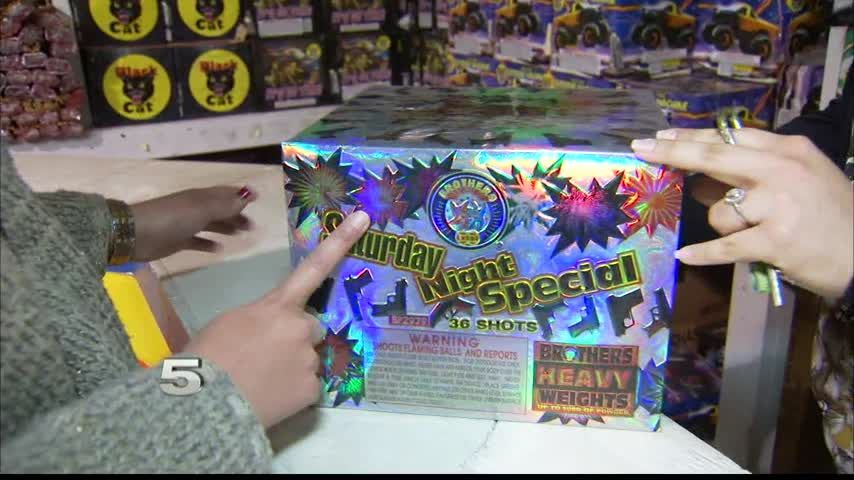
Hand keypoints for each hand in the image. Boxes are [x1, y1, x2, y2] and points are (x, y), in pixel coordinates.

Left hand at [129, 186, 257, 261]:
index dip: (240, 194)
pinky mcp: (178, 240)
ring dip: (226, 227)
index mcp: (201, 197)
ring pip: (211, 224)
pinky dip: (208, 243)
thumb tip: (249, 194)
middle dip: (236, 214)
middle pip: (220, 209)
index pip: (225, 193)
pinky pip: (198, 241)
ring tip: (240, 234)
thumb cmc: (172, 218)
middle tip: (253, 226)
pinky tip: (218, 249)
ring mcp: (185, 224)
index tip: (257, 197)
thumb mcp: (202, 209)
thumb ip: (226, 204)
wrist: (137, 234)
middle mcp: (195, 208)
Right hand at [181, 210, 369, 427]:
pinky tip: (270, 396)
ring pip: (309, 359)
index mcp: (277, 307)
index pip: (313, 268)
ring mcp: (310, 359)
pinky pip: (308, 385)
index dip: (341, 241)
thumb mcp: (230, 322)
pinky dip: (293, 391)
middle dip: (296, 338)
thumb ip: (261, 317)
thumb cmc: (206, 358)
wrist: (205, 404)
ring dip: (292, 366)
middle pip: (311, 328)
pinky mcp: (313, 389)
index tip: (363, 218)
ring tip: (261, 381)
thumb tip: (271, 330)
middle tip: (266, 356)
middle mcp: (301, 328)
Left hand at [631, 128, 853, 300]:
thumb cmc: (834, 215)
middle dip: (673, 151)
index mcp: (789, 151)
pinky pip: (726, 246)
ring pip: (720, 210)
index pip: (731, 138)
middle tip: (641, 147)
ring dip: (723, 224)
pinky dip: (705, 253)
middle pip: (714, 156)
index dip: (693, 137)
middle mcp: (782, 171)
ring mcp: (778, 206)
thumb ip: (758, 170)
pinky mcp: (775, 241)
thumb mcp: (804, 176)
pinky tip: (685, 255)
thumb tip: (702, 176)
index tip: (662, 135)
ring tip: (753, 232)